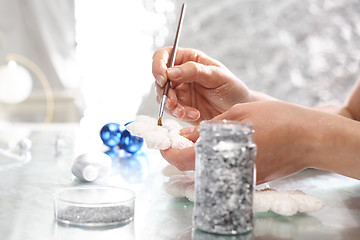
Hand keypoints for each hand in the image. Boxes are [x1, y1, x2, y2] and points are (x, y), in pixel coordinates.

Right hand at [152, 47, 250, 124]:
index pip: (164, 56)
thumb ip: (194, 71)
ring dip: (171, 107)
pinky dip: (180, 114)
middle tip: (173, 103)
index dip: (158, 65)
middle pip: (159, 79)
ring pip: (163, 97)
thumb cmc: (231, 88)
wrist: (237, 111)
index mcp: (188, 59)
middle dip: (164, 92)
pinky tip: (194, 115)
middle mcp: (180, 74)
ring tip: (186, 113)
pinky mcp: (181, 106)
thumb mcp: (217, 76)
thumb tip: (171, 72)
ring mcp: (179, 91)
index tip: (162, 78)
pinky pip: (172, 110)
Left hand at [161, 101, 359, 182]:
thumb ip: (210, 129)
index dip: (168, 152)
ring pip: (208, 170)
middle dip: (180, 154)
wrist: (311, 137)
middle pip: (194, 169)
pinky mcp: (252, 178)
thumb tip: (188, 136)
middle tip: (176, 139)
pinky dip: (215, 158)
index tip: (162, 142)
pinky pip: (225, 170)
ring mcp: (241, 177)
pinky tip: (217, 144)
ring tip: (194, 139)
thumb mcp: (238, 116)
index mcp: (222, 154)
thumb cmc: (277, 120)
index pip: (183, 160)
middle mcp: (229, 171)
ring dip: (197, 156)